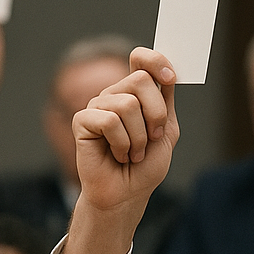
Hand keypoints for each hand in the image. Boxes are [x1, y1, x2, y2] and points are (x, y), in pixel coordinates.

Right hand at [59, 48, 178, 253]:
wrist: (127, 193)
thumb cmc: (145, 166)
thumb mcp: (166, 132)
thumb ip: (166, 103)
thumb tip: (168, 73)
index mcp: (135, 94)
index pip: (141, 59)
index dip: (156, 61)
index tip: (171, 78)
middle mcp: (115, 95)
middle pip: (140, 80)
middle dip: (156, 116)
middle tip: (152, 139)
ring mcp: (97, 106)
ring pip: (127, 104)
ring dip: (139, 137)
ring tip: (134, 152)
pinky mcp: (82, 120)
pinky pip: (110, 122)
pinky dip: (123, 144)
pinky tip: (119, 155)